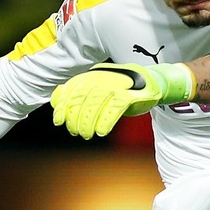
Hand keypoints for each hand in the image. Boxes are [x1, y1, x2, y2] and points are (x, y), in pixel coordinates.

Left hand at [51, 62, 194, 138]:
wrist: (153, 82)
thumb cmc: (123, 88)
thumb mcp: (99, 87)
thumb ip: (79, 92)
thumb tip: (56, 100)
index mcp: (91, 75)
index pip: (71, 91)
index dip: (62, 107)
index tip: (59, 122)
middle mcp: (102, 78)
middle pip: (81, 99)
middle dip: (75, 118)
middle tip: (76, 131)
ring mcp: (116, 85)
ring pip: (95, 105)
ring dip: (87, 122)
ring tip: (86, 134)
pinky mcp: (130, 95)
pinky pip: (114, 109)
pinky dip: (105, 121)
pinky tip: (101, 132)